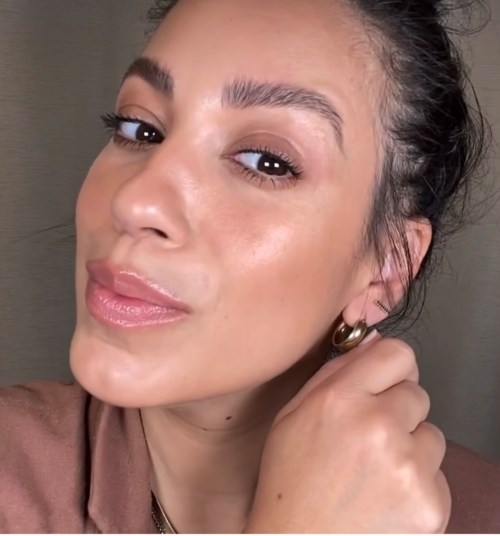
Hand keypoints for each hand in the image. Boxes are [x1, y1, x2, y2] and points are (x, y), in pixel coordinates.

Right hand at [245, 335, 450, 532]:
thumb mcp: (294, 415)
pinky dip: (418, 483)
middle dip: (398, 411)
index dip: (391, 369)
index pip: (398, 353)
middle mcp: (377, 425)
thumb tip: (374, 342)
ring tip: (375, 474)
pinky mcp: (430, 503)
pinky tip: (386, 498)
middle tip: (368, 440)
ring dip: (410, 448)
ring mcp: (408, 467)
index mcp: (340, 399)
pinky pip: (438, 474)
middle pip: (417, 393)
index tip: (383, 384)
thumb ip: (336, 372)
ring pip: (432, 435)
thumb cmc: (291, 482)